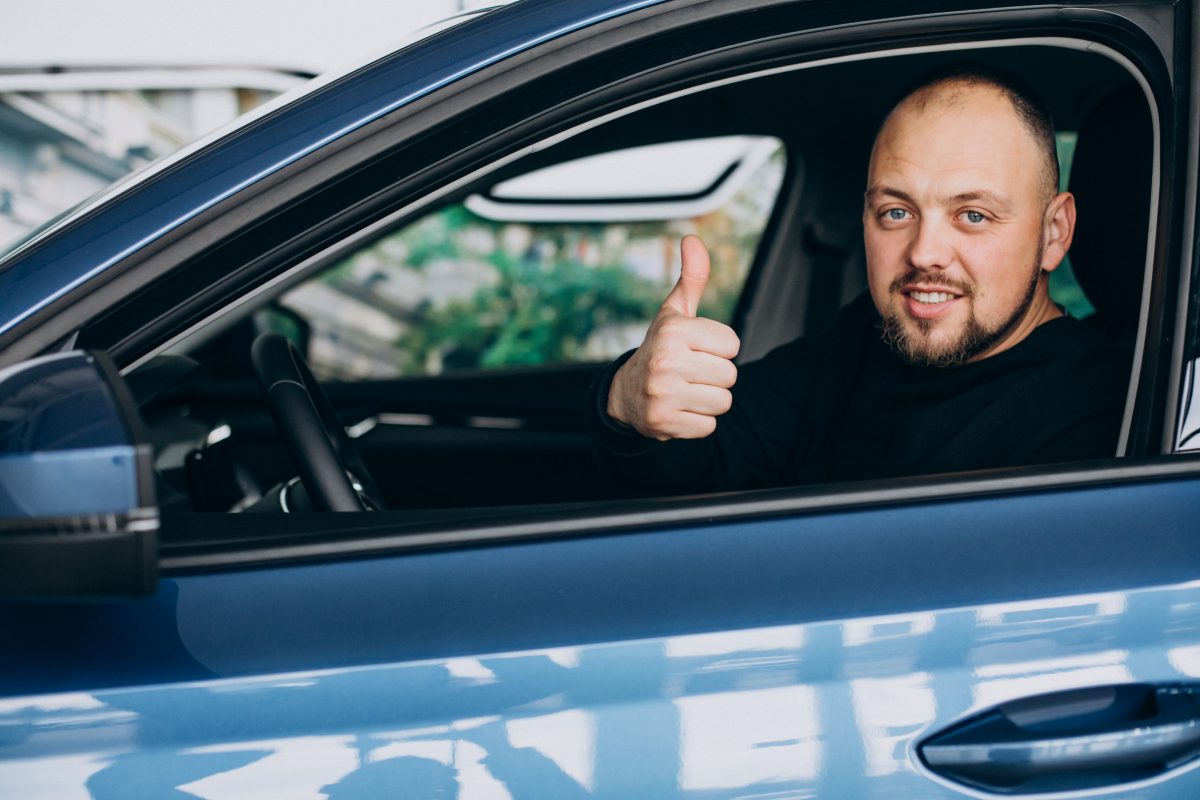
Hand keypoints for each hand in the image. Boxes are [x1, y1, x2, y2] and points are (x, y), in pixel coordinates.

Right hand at [607, 235, 739, 439]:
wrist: (626, 394)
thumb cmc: (661, 348)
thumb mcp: (674, 312)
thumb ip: (691, 278)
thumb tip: (692, 239)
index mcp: (673, 330)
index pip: (732, 345)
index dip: (719, 349)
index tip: (697, 349)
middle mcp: (665, 361)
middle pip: (730, 375)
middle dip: (716, 376)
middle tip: (691, 373)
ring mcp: (662, 394)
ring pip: (722, 402)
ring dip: (709, 400)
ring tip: (686, 391)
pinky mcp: (663, 423)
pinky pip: (708, 427)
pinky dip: (698, 422)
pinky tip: (680, 409)